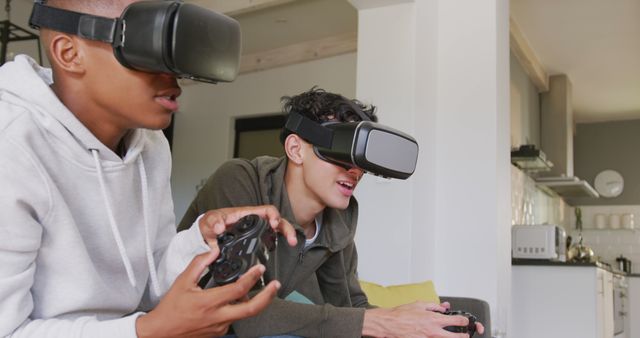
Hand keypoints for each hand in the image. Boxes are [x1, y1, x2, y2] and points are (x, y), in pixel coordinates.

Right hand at [136, 249, 279, 337]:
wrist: (161, 333)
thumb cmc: (170, 308)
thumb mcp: (182, 281)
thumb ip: (199, 264)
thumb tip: (214, 250)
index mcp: (209, 303)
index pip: (237, 289)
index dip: (252, 278)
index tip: (260, 268)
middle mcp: (218, 317)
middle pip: (251, 309)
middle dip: (267, 297)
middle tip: (276, 285)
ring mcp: (220, 327)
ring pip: (243, 314)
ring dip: (252, 302)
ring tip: (256, 290)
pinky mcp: (219, 333)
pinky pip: (233, 319)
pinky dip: (237, 309)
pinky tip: (234, 300)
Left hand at [198, 205, 297, 247]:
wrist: (208, 233)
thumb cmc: (211, 223)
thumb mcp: (209, 221)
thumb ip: (213, 222)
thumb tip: (219, 227)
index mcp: (247, 213)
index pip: (266, 210)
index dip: (273, 215)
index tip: (273, 224)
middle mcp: (255, 220)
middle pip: (276, 219)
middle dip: (286, 227)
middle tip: (291, 239)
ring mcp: (257, 228)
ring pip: (277, 228)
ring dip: (287, 233)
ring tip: (293, 243)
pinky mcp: (257, 237)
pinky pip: (272, 236)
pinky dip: (281, 240)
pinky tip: (286, 246)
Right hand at [363, 301, 484, 337]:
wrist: (390, 324)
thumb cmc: (401, 314)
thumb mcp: (419, 304)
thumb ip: (434, 306)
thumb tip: (443, 307)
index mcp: (434, 319)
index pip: (456, 321)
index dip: (464, 322)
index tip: (465, 321)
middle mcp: (433, 331)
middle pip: (456, 337)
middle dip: (463, 336)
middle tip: (465, 334)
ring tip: (453, 336)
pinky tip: (438, 336)